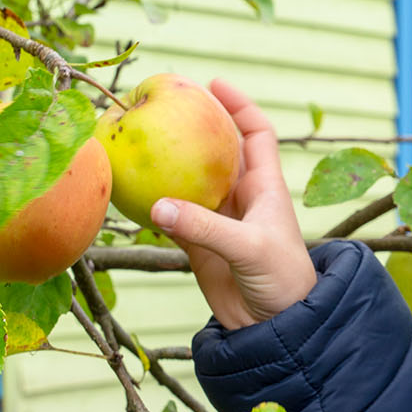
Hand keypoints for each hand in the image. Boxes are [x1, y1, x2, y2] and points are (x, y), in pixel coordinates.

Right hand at [149, 78, 316, 329]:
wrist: (277, 328)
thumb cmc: (282, 281)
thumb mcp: (249, 249)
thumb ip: (205, 229)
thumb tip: (157, 207)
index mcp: (265, 187)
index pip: (257, 134)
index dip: (239, 106)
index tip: (213, 83)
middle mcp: (241, 198)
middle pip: (216, 150)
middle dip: (194, 127)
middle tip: (161, 105)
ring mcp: (218, 221)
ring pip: (189, 183)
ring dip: (167, 166)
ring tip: (136, 140)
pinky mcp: (199, 246)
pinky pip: (171, 219)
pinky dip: (152, 208)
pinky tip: (128, 195)